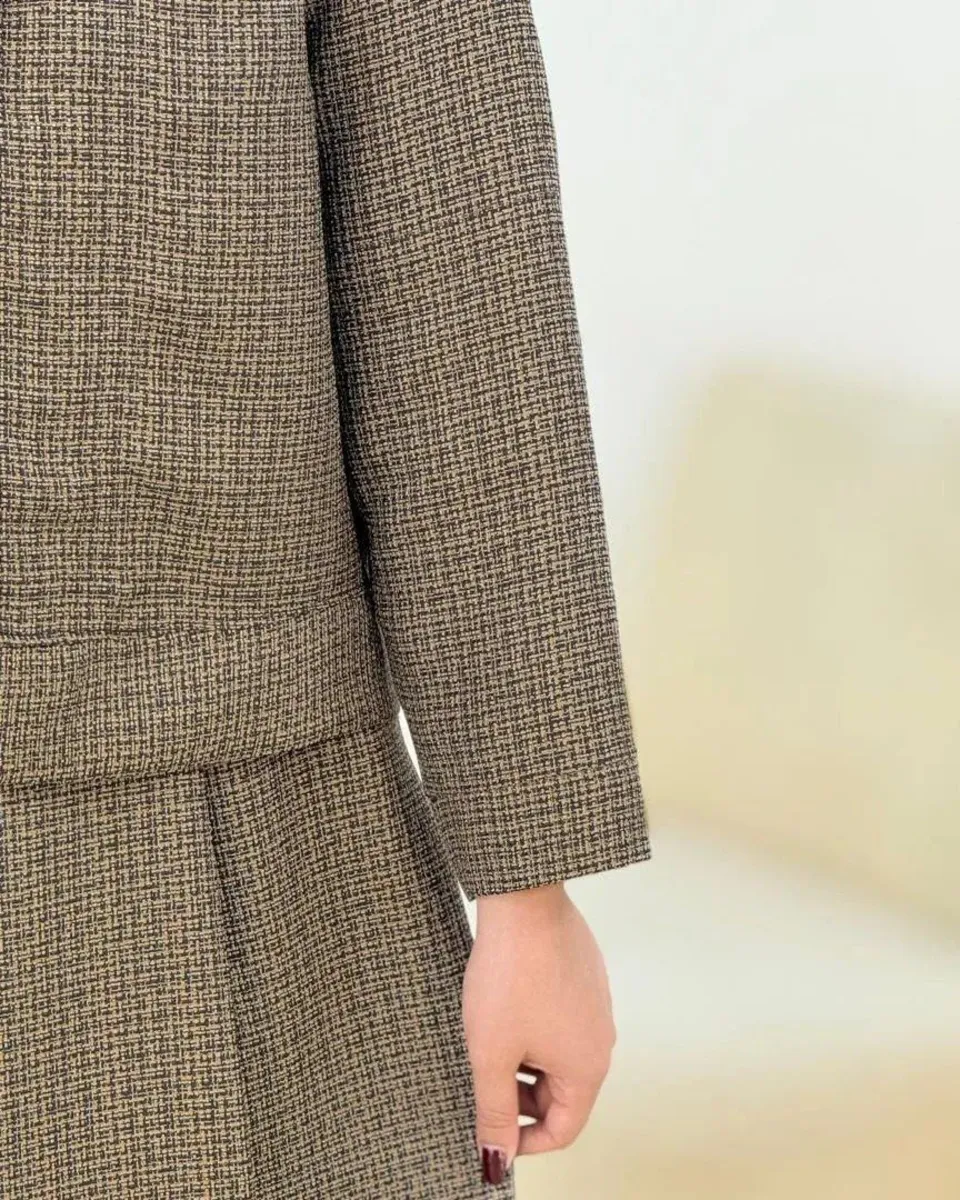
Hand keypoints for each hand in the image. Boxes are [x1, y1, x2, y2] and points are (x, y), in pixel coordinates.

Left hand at [461, 882, 616, 1184]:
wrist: (525, 902)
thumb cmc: (509, 975)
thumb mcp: (491, 1054)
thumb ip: (494, 1113)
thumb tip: (497, 1160)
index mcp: (587, 1067)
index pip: (564, 1129)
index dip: (525, 1142)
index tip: (491, 1130)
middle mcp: (601, 1038)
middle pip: (564, 1093)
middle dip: (522, 1099)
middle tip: (482, 1082)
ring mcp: (596, 1004)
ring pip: (561, 1054)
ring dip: (527, 1062)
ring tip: (488, 1041)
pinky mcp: (585, 976)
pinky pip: (562, 1020)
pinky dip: (534, 1028)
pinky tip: (503, 1007)